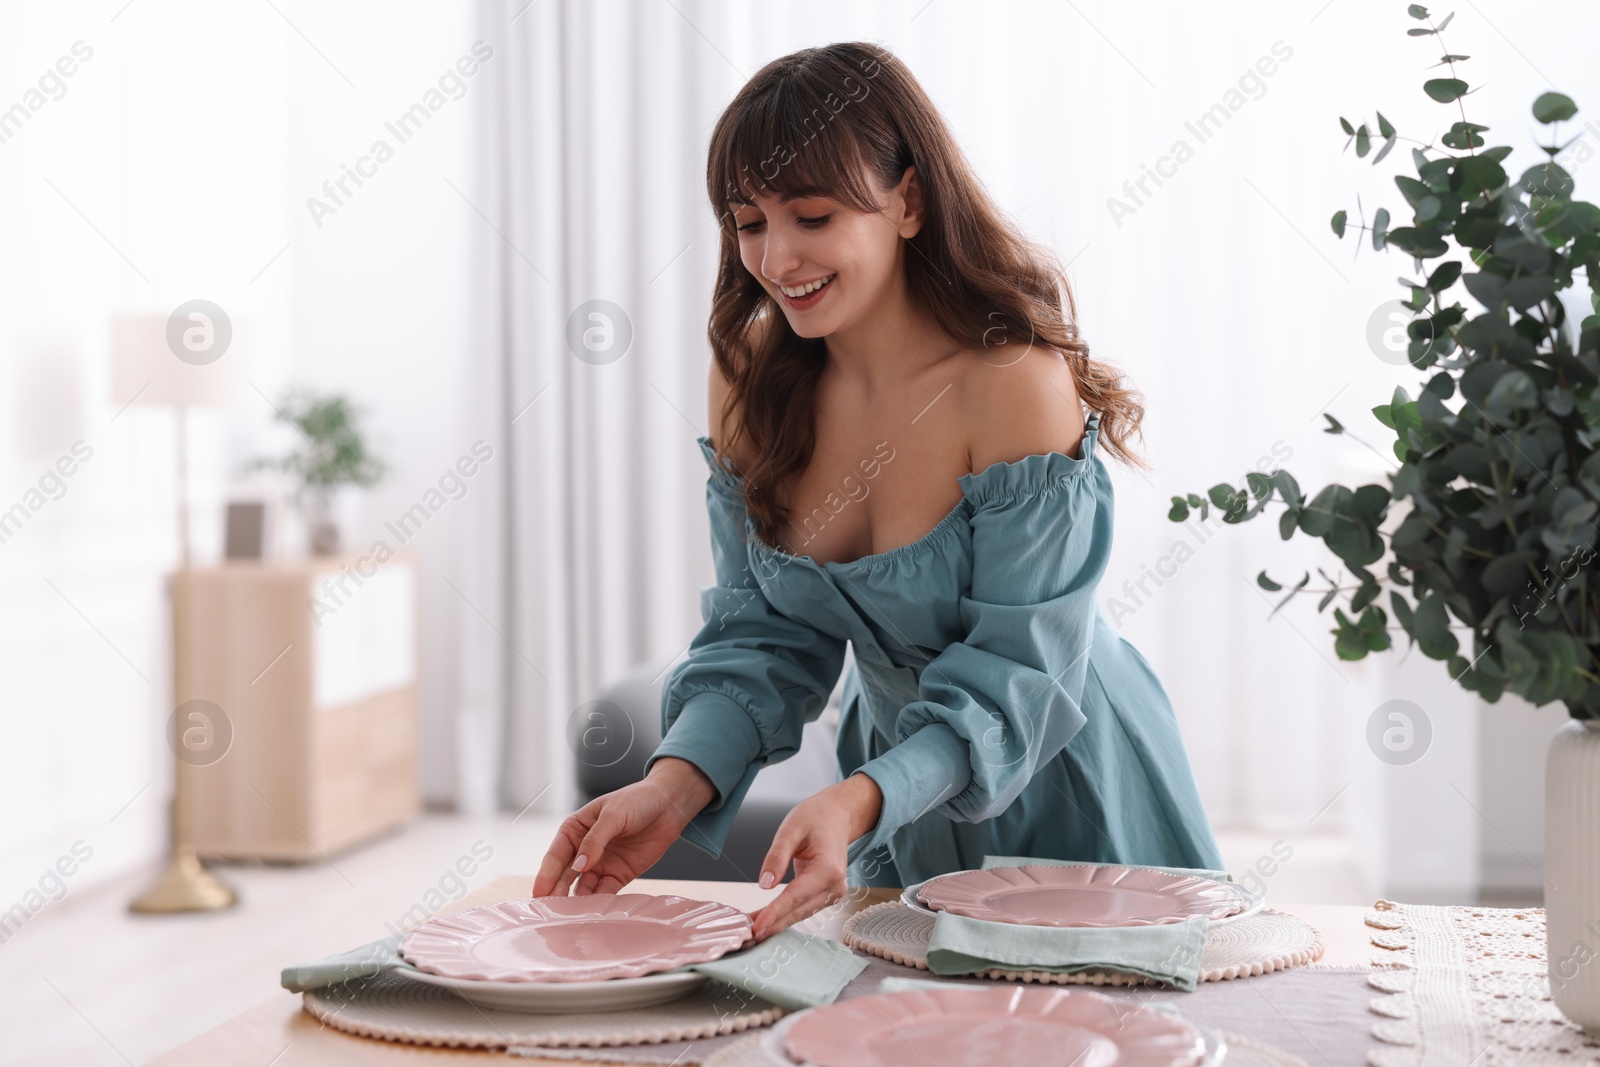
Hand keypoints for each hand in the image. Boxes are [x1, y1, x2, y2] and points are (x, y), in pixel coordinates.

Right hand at [532, 757, 716, 897]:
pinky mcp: (618, 875)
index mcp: (574, 830)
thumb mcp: (613, 814)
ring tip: (570, 917)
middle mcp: (583, 850)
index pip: (555, 856)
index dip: (546, 875)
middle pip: (565, 876)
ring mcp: (600, 864)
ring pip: (582, 888)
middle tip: (550, 912)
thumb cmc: (637, 800)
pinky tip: (593, 912)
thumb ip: (595, 840)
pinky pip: (604, 892)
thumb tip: (578, 866)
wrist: (668, 806)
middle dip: (557, 893)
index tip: (539, 893)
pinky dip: (598, 902)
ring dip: (576, 902)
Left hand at [748, 773, 882, 940]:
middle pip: (799, 911)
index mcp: (828, 869)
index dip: (775, 913)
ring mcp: (834, 892)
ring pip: (801, 913)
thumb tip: (764, 885)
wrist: (838, 815)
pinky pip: (804, 908)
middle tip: (747, 936)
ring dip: (777, 922)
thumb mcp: (791, 829)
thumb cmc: (817, 817)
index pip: (796, 896)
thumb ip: (777, 857)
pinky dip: (785, 914)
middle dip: (773, 924)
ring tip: (751, 929)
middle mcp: (835, 885)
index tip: (756, 926)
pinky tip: (766, 919)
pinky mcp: (827, 895)